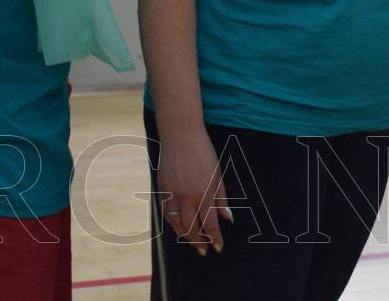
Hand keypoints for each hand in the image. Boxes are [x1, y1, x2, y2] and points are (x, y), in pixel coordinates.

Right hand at [157, 129, 232, 254]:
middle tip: (204, 251)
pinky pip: (166, 214)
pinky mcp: (161, 191)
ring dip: (185, 236)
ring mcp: (172, 195)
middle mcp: (187, 198)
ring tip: (192, 242)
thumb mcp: (218, 175)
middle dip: (199, 242)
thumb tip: (228, 219)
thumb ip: (221, 199)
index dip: (215, 238)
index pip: (210, 224)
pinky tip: (179, 228)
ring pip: (177, 225)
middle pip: (192, 229)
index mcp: (204, 194)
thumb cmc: (204, 154)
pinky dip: (173, 224)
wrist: (181, 137)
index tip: (218, 247)